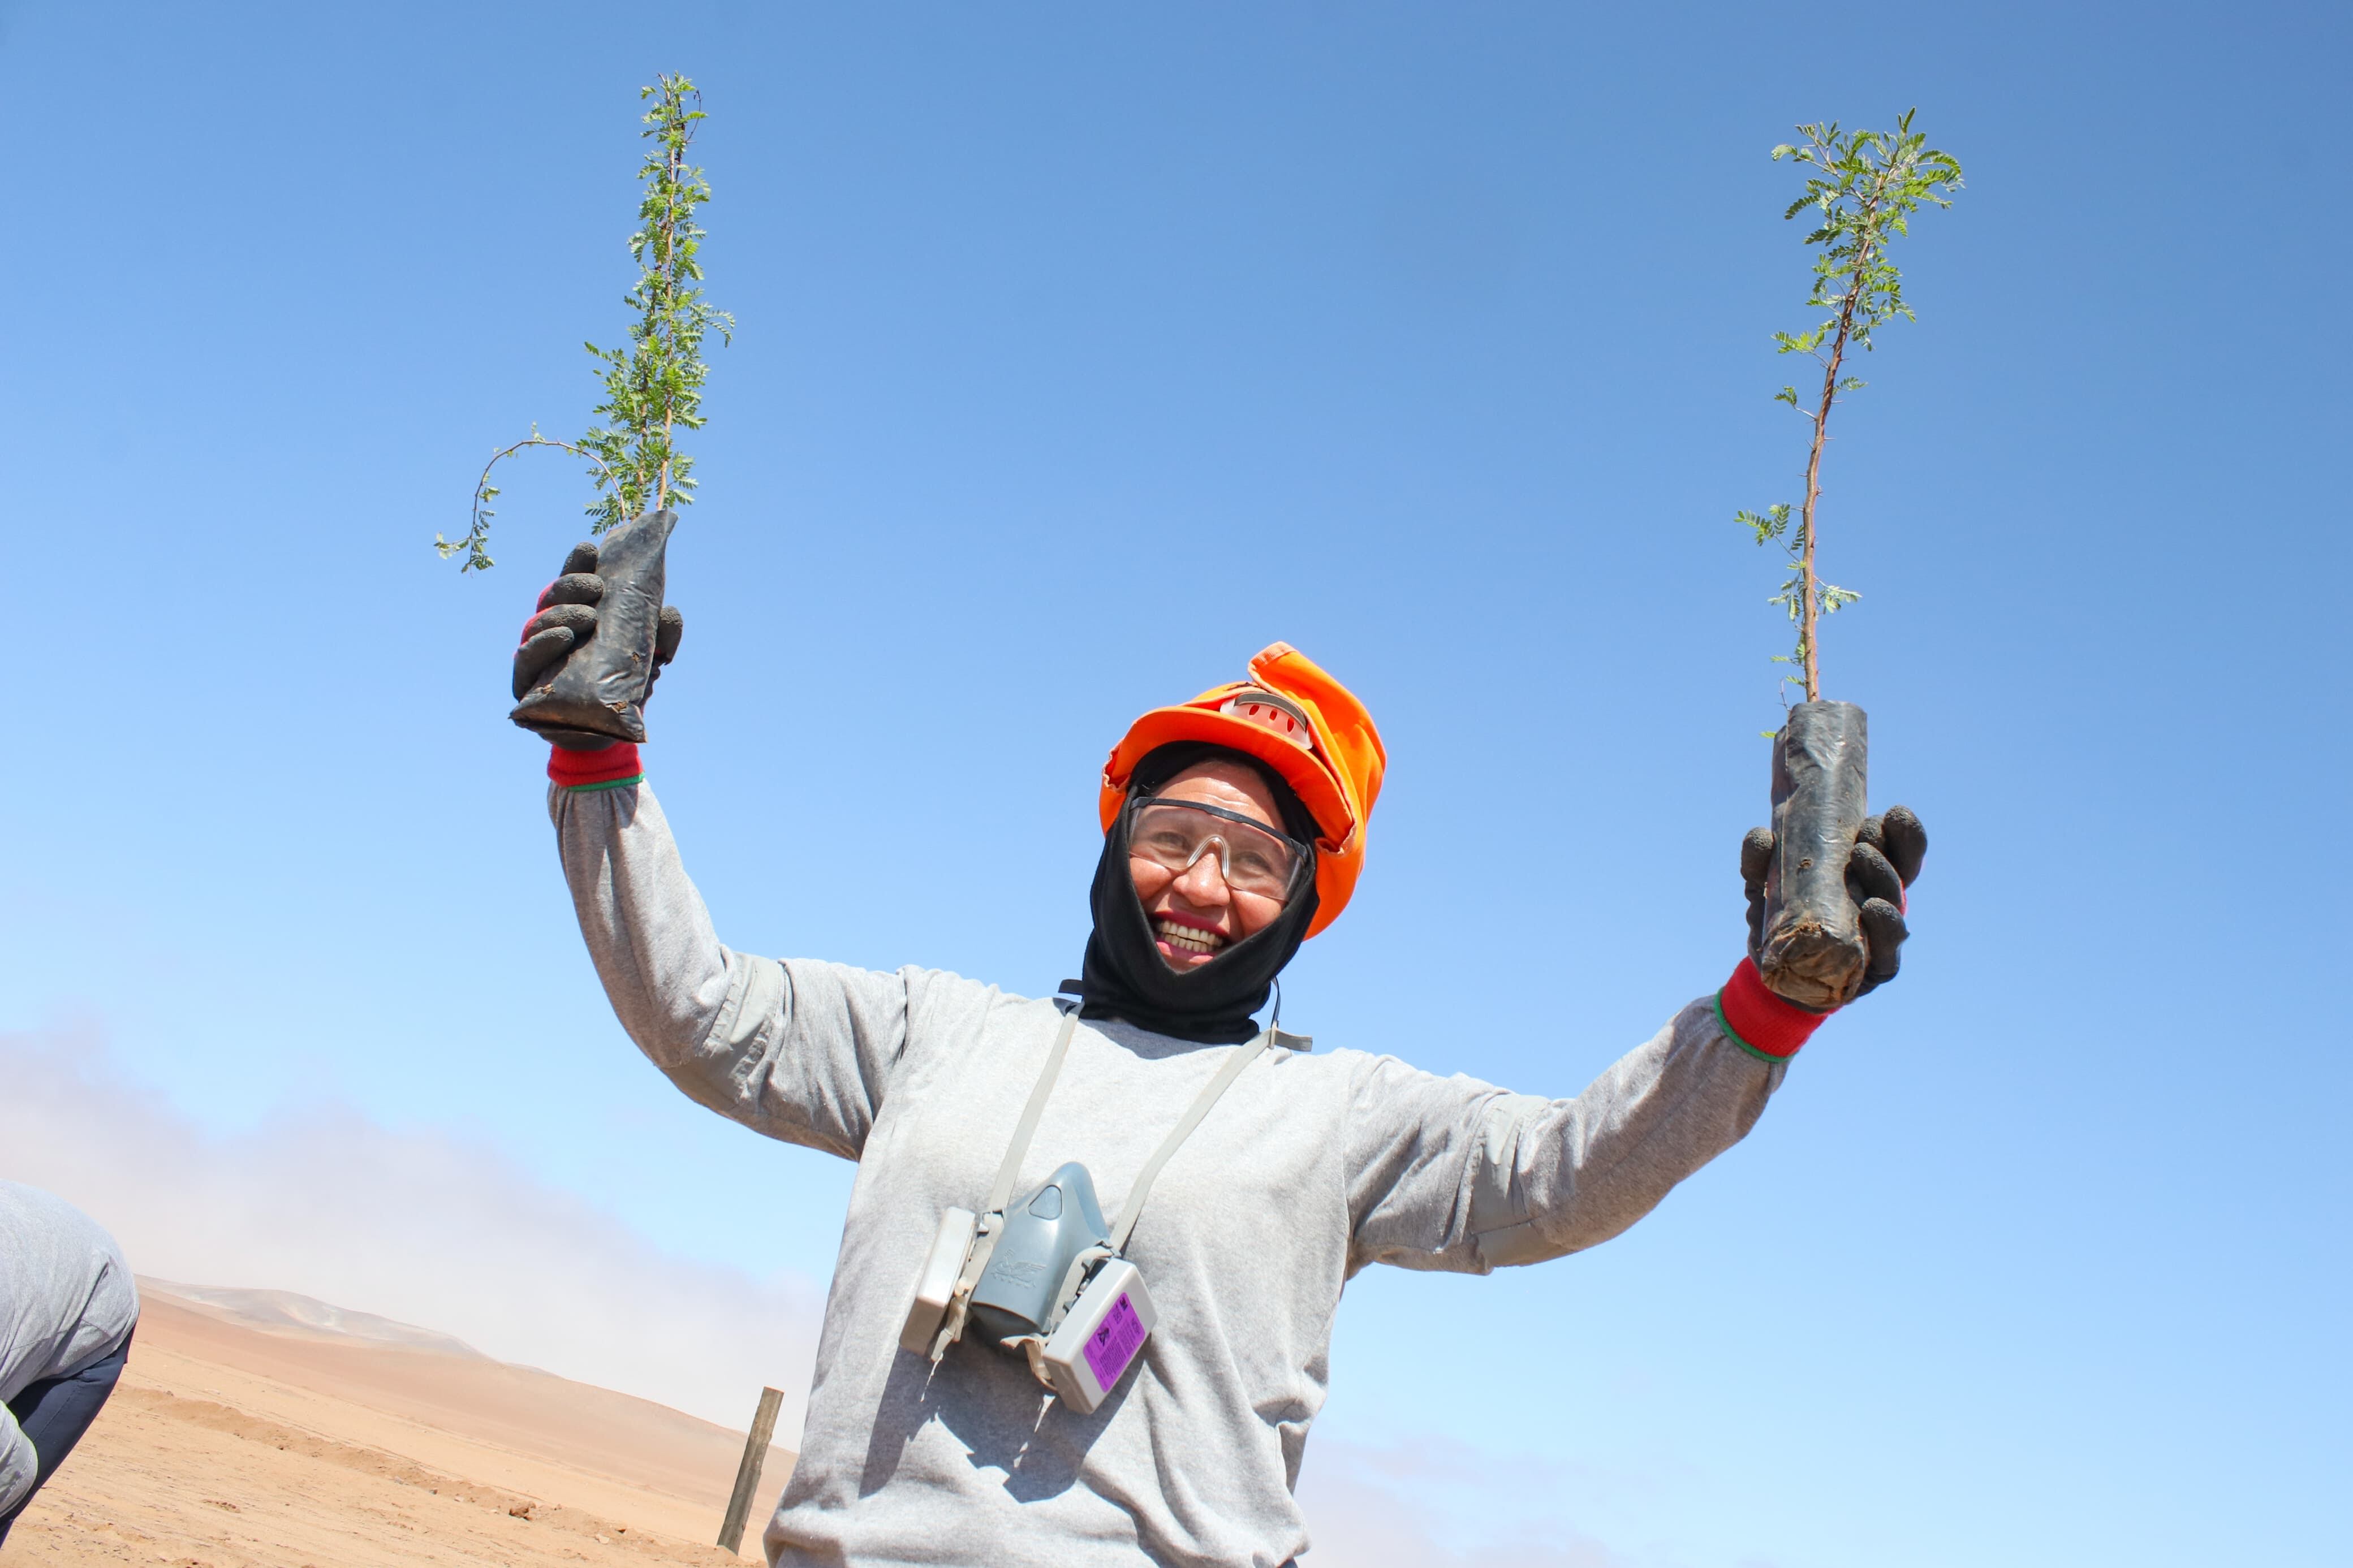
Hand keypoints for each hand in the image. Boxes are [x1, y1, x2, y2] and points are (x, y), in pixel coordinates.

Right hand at [510, 541, 684, 702]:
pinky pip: (527, 659)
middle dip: (572, 585)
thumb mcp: (649, 656)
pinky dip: (543, 644)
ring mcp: (536, 654)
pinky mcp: (525, 682)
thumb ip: (661, 632)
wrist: (607, 732)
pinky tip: (562, 636)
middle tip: (596, 585)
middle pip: (552, 597)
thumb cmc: (622, 684)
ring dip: (561, 613)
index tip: (590, 548)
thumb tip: (668, 611)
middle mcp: (552, 629)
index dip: (577, 562)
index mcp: (576, 614)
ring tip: (587, 615)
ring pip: (537, 623)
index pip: (572, 581)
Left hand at [1741, 806, 1926, 999]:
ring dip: (1884, 881)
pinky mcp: (1875, 970)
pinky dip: (1885, 927)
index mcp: (1869, 877)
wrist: (1777, 978)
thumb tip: (1762, 835)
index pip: (1897, 850)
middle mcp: (1882, 903)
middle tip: (1863, 839)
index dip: (1901, 831)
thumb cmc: (1782, 922)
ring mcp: (1880, 937)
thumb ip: (1758, 862)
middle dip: (1888, 852)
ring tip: (1864, 857)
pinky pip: (1887, 950)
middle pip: (1901, 874)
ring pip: (1894, 907)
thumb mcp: (1764, 888)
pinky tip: (1875, 906)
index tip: (1887, 814)